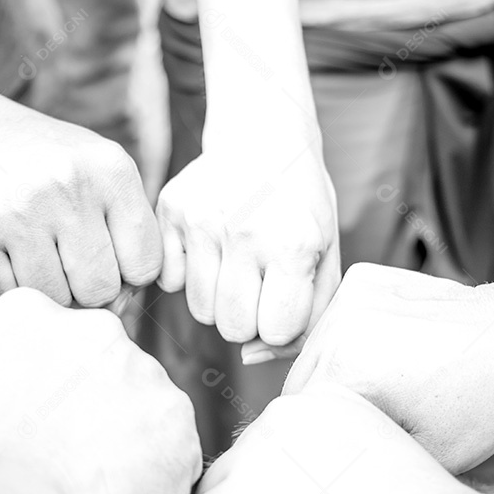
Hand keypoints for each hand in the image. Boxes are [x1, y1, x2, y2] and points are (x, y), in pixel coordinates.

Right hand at [0, 97, 161, 307]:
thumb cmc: (35, 159)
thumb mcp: (92, 167)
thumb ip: (125, 225)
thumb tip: (128, 301)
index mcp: (111, 169)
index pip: (145, 263)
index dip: (128, 277)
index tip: (108, 263)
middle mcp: (72, 186)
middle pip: (102, 288)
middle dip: (87, 290)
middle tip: (67, 266)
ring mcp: (25, 208)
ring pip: (58, 297)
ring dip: (49, 290)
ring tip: (37, 258)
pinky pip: (15, 291)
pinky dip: (14, 286)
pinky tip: (7, 255)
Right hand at [156, 142, 339, 356]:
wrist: (264, 137)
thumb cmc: (299, 206)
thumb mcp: (326, 256)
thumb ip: (307, 317)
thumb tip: (252, 356)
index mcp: (294, 245)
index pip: (274, 330)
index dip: (281, 318)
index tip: (286, 290)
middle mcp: (245, 233)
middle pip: (231, 329)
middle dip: (248, 315)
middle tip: (259, 280)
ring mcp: (201, 220)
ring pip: (198, 310)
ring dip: (218, 297)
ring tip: (234, 261)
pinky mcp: (170, 210)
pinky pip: (168, 280)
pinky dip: (186, 273)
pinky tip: (207, 246)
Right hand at [283, 263, 493, 472]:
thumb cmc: (478, 405)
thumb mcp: (415, 456)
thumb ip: (356, 456)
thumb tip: (319, 463)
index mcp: (342, 373)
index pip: (298, 417)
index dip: (321, 438)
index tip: (354, 444)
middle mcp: (336, 328)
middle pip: (300, 380)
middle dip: (325, 403)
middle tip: (371, 417)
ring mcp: (348, 297)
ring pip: (314, 349)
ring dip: (334, 369)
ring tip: (383, 382)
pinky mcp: (362, 279)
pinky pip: (334, 322)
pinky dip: (349, 339)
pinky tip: (389, 352)